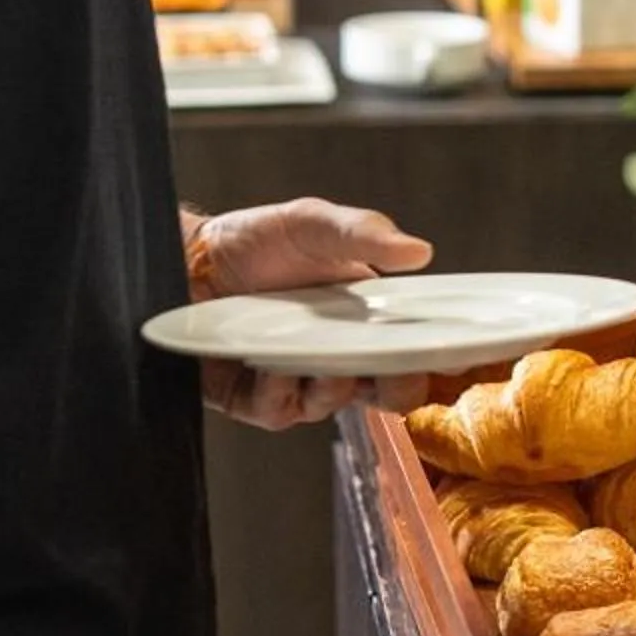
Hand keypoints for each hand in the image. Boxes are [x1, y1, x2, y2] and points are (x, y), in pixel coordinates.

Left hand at [187, 198, 433, 434]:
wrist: (186, 258)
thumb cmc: (255, 240)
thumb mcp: (313, 224)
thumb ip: (364, 234)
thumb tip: (419, 251)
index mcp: (367, 321)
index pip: (418, 351)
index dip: (439, 358)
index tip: (449, 354)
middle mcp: (340, 358)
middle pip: (390, 393)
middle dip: (396, 386)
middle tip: (387, 366)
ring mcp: (300, 382)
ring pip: (335, 404)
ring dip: (329, 383)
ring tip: (313, 354)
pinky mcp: (257, 400)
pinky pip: (281, 412)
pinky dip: (278, 392)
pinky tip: (267, 364)